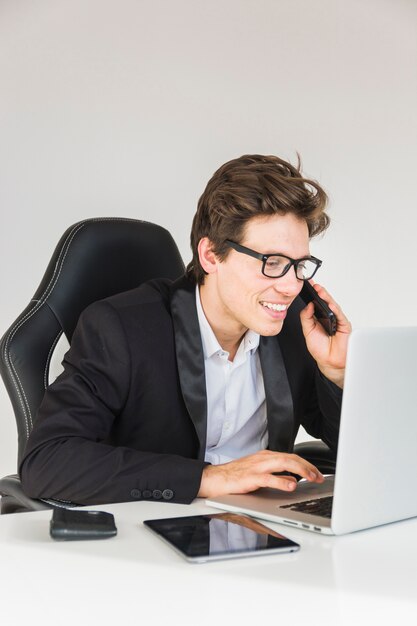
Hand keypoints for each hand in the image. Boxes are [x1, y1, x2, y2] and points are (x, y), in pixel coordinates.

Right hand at [197, 449, 323, 497]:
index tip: (317, 474)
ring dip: (300, 470)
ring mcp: (256, 467)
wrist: (213, 479)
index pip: (291, 457)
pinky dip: (281, 481)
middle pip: (290, 458)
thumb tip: (292, 481)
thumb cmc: (234, 477)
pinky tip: (291, 486)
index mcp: (266, 457)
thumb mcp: (259, 475)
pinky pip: (268, 478)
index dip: (306, 465)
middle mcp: (263, 459)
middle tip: (319, 477)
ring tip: (311, 477)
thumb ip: (277, 477)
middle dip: (307, 466)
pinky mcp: (249, 478)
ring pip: (283, 463)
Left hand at [299, 282, 350, 387]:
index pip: (317, 303)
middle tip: (314, 284)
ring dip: (326, 298)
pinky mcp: (344, 326)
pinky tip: (329, 304)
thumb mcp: (308, 331)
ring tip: (319, 291)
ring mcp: (338, 321)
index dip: (313, 294)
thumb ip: (307, 318)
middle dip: (320, 292)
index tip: (307, 285)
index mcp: (320, 318)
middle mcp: (330, 317)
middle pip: (325, 302)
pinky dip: (335, 309)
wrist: (329, 363)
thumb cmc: (321, 349)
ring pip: (333, 306)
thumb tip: (308, 305)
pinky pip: (339, 315)